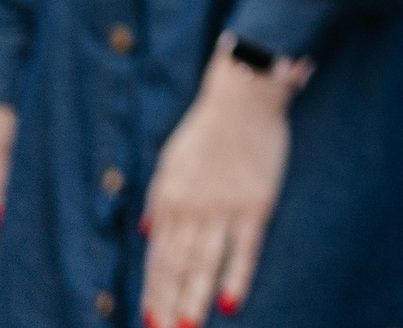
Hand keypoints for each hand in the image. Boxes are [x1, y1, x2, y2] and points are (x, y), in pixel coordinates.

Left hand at [141, 49, 303, 327]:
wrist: (243, 97)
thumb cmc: (207, 128)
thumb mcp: (170, 161)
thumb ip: (159, 200)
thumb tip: (146, 234)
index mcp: (168, 199)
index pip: (157, 256)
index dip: (152, 290)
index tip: (147, 318)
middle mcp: (191, 209)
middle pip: (177, 266)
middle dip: (168, 303)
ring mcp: (223, 208)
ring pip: (205, 263)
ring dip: (195, 298)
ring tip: (188, 326)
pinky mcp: (255, 203)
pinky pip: (244, 248)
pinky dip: (236, 276)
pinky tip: (230, 301)